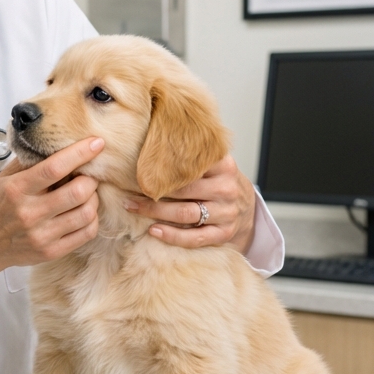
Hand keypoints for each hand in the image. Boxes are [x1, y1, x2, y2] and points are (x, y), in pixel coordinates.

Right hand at [0, 138, 102, 312]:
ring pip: (86, 213)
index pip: (54, 167)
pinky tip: (84, 212)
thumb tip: (56, 145)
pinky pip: (86, 234)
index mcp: (17, 189)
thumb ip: (29, 162)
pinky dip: (92, 219)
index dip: (79, 153)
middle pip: (78, 191)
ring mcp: (42, 235)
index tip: (95, 143)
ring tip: (86, 194)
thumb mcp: (3, 179)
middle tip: (89, 174)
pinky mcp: (51, 251)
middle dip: (91, 178)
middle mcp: (30, 212)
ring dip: (93, 198)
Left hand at [124, 154, 256, 252]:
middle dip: (152, 191)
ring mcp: (227, 212)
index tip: (140, 166)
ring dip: (155, 212)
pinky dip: (173, 236)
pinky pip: (195, 237)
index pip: (192, 164)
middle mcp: (227, 188)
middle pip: (184, 189)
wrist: (246, 209)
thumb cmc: (219, 183)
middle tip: (127, 191)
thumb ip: (193, 154)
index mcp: (224, 165)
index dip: (164, 166)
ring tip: (132, 207)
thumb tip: (153, 137)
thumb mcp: (214, 164)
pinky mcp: (224, 233)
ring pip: (186, 213)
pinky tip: (153, 231)